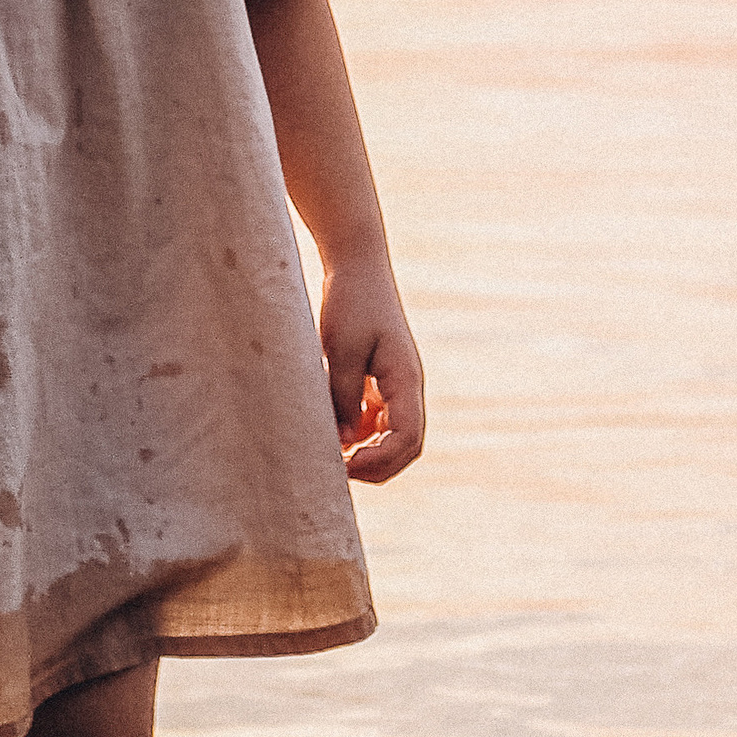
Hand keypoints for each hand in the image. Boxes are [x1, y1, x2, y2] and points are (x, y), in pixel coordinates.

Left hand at [320, 257, 425, 482]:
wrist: (356, 264)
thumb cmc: (350, 302)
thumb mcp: (342, 350)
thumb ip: (343, 397)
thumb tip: (343, 442)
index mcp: (406, 381)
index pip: (407, 440)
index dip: (379, 462)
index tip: (344, 466)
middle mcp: (407, 387)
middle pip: (405, 447)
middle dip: (375, 466)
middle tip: (336, 472)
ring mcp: (395, 385)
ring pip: (390, 436)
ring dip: (366, 451)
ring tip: (329, 452)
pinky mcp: (379, 379)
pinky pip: (375, 419)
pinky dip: (358, 432)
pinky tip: (331, 429)